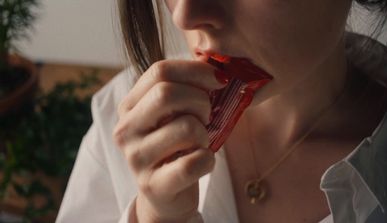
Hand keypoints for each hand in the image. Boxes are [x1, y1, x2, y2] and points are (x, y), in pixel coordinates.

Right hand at [113, 60, 225, 221]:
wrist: (166, 193)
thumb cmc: (176, 146)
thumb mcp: (175, 114)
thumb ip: (186, 90)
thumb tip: (219, 69)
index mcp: (130, 105)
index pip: (160, 71)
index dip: (196, 70)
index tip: (220, 80)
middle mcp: (125, 129)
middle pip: (167, 94)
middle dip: (201, 102)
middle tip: (208, 116)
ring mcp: (136, 158)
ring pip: (187, 128)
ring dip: (205, 134)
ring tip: (199, 143)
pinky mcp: (153, 185)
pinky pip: (194, 162)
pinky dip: (209, 160)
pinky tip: (202, 162)